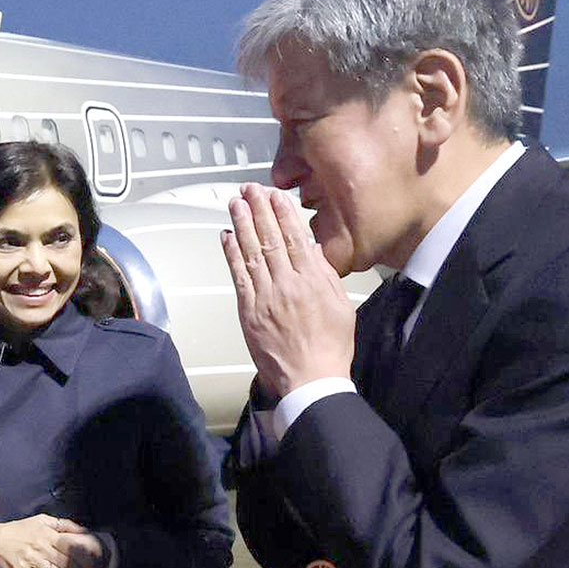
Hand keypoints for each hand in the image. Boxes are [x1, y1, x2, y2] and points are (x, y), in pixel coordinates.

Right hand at [0, 514, 95, 567]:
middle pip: (67, 563)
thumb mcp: (42, 520)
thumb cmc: (21, 530)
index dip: (86, 556)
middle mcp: (41, 547)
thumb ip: (65, 525)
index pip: (71, 545)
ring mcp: (32, 562)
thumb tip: (85, 532)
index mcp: (47, 533)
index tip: (97, 564)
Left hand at [223, 184, 354, 400]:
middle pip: (269, 239)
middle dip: (258, 210)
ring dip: (242, 225)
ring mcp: (265, 298)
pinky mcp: (249, 312)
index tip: (274, 195)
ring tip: (235, 203)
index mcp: (313, 281)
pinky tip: (227, 236)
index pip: (294, 238)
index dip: (282, 213)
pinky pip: (239, 277)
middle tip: (249, 189)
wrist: (310, 379)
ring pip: (251, 253)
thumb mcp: (341, 305)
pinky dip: (231, 254)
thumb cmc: (331, 345)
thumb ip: (325, 274)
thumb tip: (310, 248)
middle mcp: (287, 285)